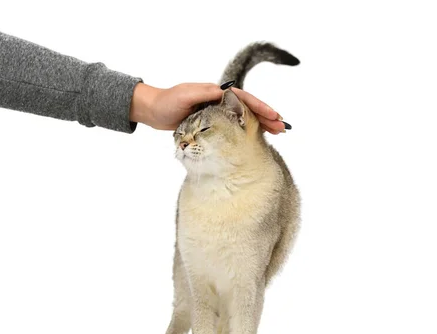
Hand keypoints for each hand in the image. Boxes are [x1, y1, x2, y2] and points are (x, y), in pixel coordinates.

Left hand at [129, 83, 289, 133]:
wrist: (154, 110)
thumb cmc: (167, 101)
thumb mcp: (185, 95)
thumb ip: (204, 93)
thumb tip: (224, 91)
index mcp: (217, 92)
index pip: (244, 98)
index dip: (260, 107)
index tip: (273, 115)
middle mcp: (220, 101)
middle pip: (249, 108)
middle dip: (267, 117)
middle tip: (283, 128)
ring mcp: (218, 112)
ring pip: (245, 118)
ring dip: (261, 124)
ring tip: (277, 133)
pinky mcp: (213, 123)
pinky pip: (236, 126)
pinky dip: (248, 131)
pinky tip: (258, 137)